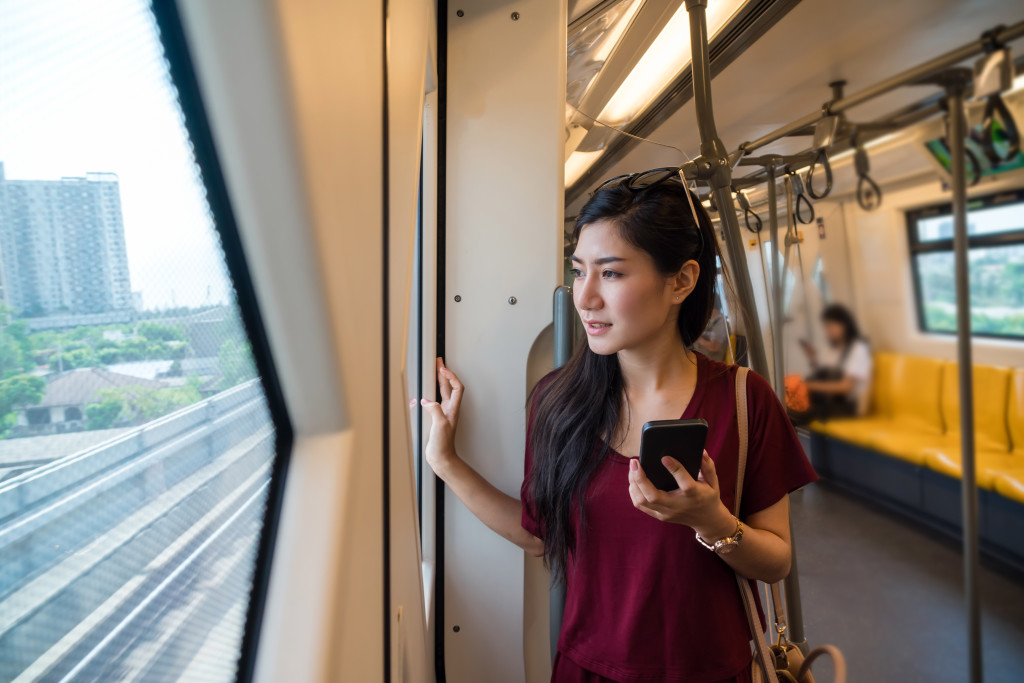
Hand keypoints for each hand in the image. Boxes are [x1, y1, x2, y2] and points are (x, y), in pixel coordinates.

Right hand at [416, 357, 463, 479]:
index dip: (451, 376)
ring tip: (434, 371)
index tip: (442, 369)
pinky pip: (434, 401)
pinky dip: (431, 393)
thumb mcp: (440, 425)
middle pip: (449, 387)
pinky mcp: (436, 419)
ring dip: (439, 381)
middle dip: (444, 373)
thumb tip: (426, 400)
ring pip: (442, 392)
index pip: (457, 387)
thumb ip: (434, 410)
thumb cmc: (443, 445)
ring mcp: (443, 414)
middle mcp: (449, 410)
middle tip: (438, 362)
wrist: (441, 458)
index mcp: (452, 409)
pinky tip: (425, 391)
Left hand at [627, 451, 735, 540]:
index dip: (675, 469)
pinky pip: (640, 505)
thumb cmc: (709, 496)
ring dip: (634, 483)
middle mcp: (678, 506)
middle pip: (653, 496)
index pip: (685, 484)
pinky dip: (634, 492)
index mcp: (694, 495)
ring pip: (642, 501)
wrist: (707, 520)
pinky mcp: (660, 516)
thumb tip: (701, 451)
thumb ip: (707, 466)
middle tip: (634, 461)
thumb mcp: (713, 481)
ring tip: (633, 468)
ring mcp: (667, 513)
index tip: (664, 457)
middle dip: (640, 478)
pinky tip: (633, 480)